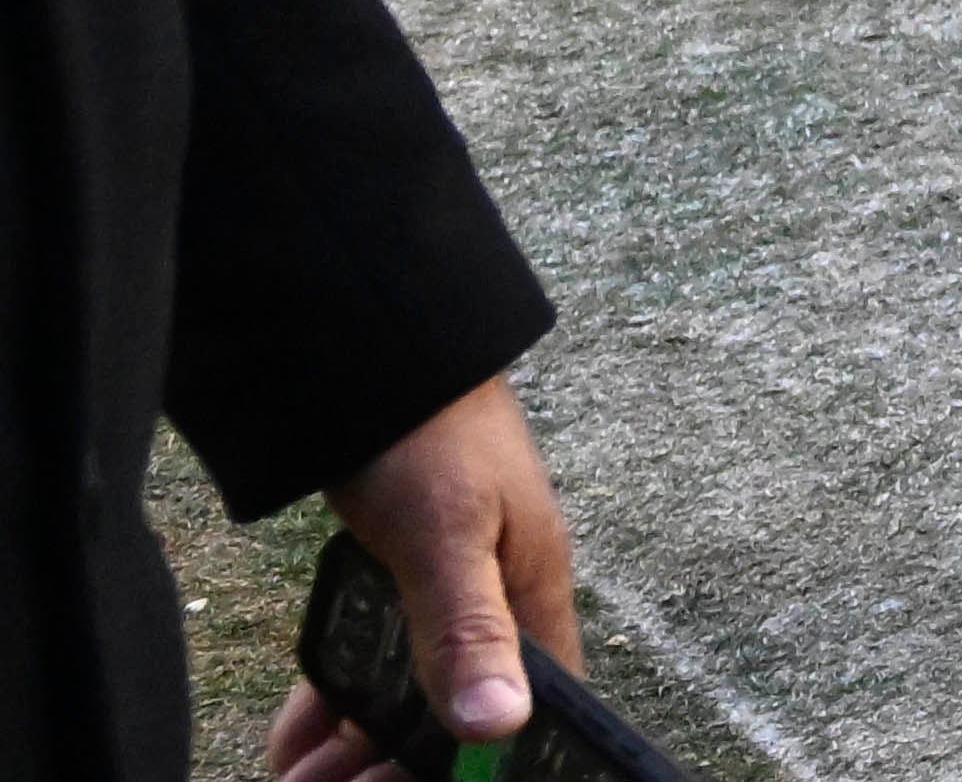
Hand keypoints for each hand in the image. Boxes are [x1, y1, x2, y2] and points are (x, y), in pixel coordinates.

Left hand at [275, 373, 575, 773]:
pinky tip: (299, 729)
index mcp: (532, 592)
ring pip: (414, 692)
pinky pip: (377, 659)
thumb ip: (469, 630)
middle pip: (464, 711)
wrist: (377, 350)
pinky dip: (340, 701)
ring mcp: (449, 586)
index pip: (533, 707)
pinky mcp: (402, 574)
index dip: (481, 763)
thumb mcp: (445, 535)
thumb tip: (499, 726)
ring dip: (362, 742)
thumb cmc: (427, 433)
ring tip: (301, 773)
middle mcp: (499, 598)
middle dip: (400, 762)